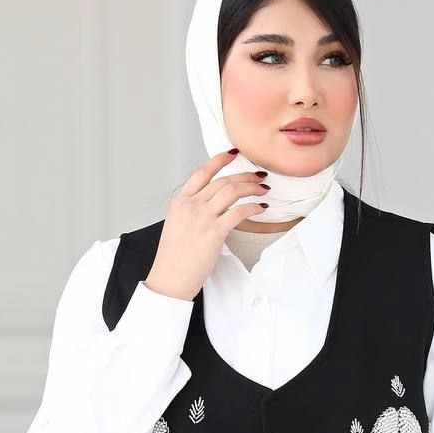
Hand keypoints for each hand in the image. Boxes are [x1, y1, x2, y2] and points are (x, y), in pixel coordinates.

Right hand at [144, 149, 270, 300]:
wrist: (170, 277)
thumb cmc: (174, 257)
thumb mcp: (177, 225)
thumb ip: (192, 210)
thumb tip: (212, 204)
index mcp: (180, 201)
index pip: (202, 172)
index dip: (219, 160)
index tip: (232, 155)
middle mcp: (191, 205)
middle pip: (223, 180)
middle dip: (245, 175)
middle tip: (258, 176)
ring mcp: (203, 217)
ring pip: (232, 191)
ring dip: (251, 188)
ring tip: (262, 189)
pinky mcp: (215, 232)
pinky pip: (239, 212)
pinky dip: (253, 207)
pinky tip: (260, 208)